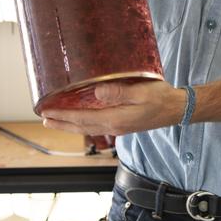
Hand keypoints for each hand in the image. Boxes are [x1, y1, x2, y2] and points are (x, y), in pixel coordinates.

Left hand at [41, 80, 185, 136]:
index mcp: (116, 119)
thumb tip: (97, 92)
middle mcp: (114, 126)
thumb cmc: (161, 98)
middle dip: (62, 124)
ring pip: (88, 128)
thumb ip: (119, 93)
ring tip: (56, 121)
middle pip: (81, 127)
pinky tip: (81, 118)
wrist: (177, 109)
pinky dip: (83, 123)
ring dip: (70, 125)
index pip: (82, 119)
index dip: (63, 116)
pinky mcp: (123, 124)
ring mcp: (119, 127)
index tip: (47, 113)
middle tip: (44, 120)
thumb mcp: (141, 92)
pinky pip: (96, 125)